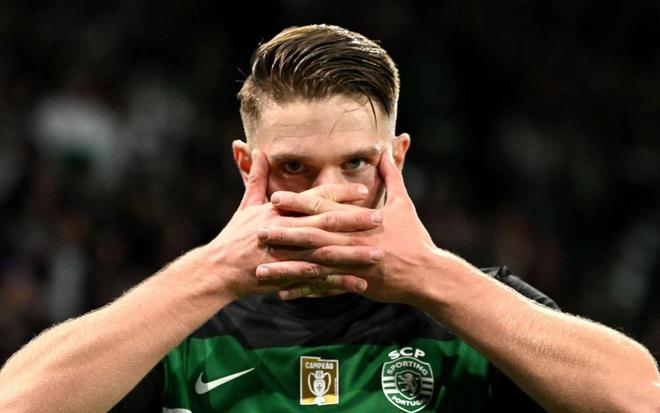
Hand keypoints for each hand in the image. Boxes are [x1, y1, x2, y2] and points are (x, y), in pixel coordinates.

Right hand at [204, 150, 383, 299]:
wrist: (219, 269)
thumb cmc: (234, 236)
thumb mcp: (246, 204)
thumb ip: (257, 178)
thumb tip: (259, 151)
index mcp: (279, 211)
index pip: (314, 199)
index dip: (340, 195)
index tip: (363, 192)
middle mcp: (286, 230)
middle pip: (326, 224)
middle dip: (355, 221)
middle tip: (380, 219)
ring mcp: (288, 255)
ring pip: (327, 254)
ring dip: (353, 254)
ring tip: (377, 253)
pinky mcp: (288, 277)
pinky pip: (318, 281)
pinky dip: (339, 283)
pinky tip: (360, 284)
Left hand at [256, 152, 439, 304]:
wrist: (427, 274)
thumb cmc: (415, 237)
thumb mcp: (404, 203)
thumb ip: (392, 176)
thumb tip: (386, 150)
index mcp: (360, 220)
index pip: (324, 208)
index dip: (298, 203)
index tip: (275, 198)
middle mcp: (352, 242)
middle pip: (312, 237)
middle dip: (284, 234)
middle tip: (257, 231)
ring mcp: (351, 266)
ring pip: (313, 266)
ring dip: (286, 267)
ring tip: (261, 269)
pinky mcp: (353, 284)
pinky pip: (323, 288)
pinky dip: (303, 290)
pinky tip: (282, 292)